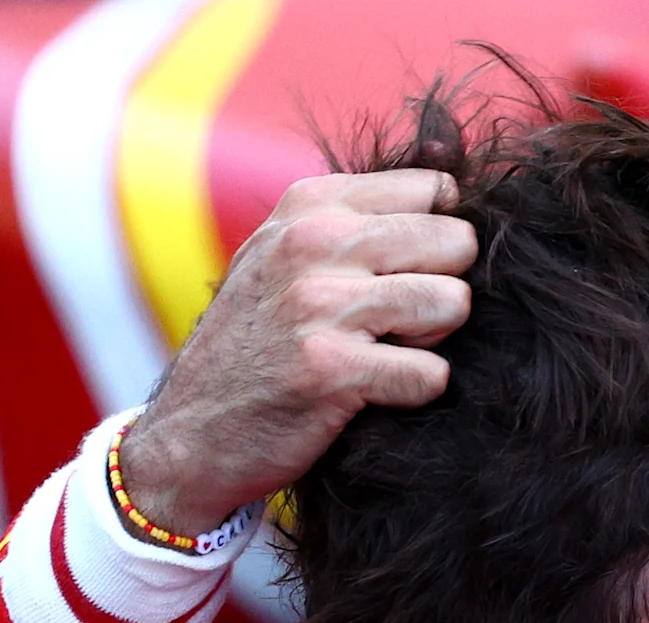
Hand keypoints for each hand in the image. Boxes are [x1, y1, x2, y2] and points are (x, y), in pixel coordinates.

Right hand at [117, 171, 476, 533]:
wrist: (191, 432)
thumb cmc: (259, 341)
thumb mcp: (288, 252)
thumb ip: (360, 213)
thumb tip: (452, 164)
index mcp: (310, 203)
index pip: (436, 191)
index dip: (435, 242)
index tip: (398, 276)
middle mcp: (312, 240)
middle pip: (457, 242)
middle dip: (442, 289)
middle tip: (395, 324)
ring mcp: (318, 303)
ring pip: (452, 303)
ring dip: (432, 341)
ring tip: (383, 355)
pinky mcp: (330, 369)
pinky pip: (432, 373)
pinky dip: (415, 393)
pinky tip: (372, 394)